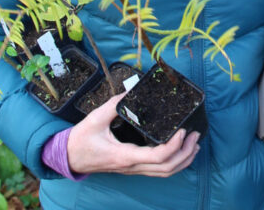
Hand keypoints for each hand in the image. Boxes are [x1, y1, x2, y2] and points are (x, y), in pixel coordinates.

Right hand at [67, 94, 199, 176]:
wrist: (68, 158)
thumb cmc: (80, 140)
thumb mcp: (95, 119)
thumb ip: (114, 105)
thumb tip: (131, 90)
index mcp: (124, 155)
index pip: (157, 157)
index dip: (174, 146)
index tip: (182, 130)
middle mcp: (132, 166)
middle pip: (166, 169)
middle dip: (185, 153)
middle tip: (195, 135)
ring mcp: (133, 170)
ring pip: (165, 173)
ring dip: (183, 160)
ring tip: (194, 144)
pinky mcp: (133, 168)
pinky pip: (158, 171)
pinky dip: (174, 163)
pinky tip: (180, 151)